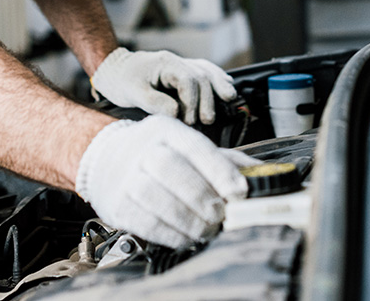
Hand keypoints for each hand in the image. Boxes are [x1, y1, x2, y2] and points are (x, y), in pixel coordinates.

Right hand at [75, 116, 252, 248]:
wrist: (105, 161)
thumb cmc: (158, 155)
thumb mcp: (189, 148)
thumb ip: (225, 161)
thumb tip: (264, 175)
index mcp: (167, 130)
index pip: (194, 146)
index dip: (219, 170)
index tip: (239, 193)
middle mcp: (143, 148)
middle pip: (172, 169)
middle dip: (203, 197)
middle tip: (222, 217)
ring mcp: (126, 175)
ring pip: (156, 197)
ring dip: (188, 220)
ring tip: (206, 230)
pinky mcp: (116, 203)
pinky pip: (144, 221)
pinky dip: (170, 234)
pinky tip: (186, 238)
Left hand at [91, 48, 235, 123]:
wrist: (111, 69)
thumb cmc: (120, 80)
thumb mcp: (132, 92)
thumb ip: (154, 102)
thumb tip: (177, 113)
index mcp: (165, 64)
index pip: (188, 80)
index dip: (192, 102)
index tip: (188, 120)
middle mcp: (176, 61)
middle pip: (201, 77)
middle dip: (207, 99)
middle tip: (205, 121)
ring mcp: (180, 65)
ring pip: (206, 71)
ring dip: (218, 85)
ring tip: (229, 99)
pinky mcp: (180, 72)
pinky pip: (203, 71)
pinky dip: (216, 78)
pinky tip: (226, 86)